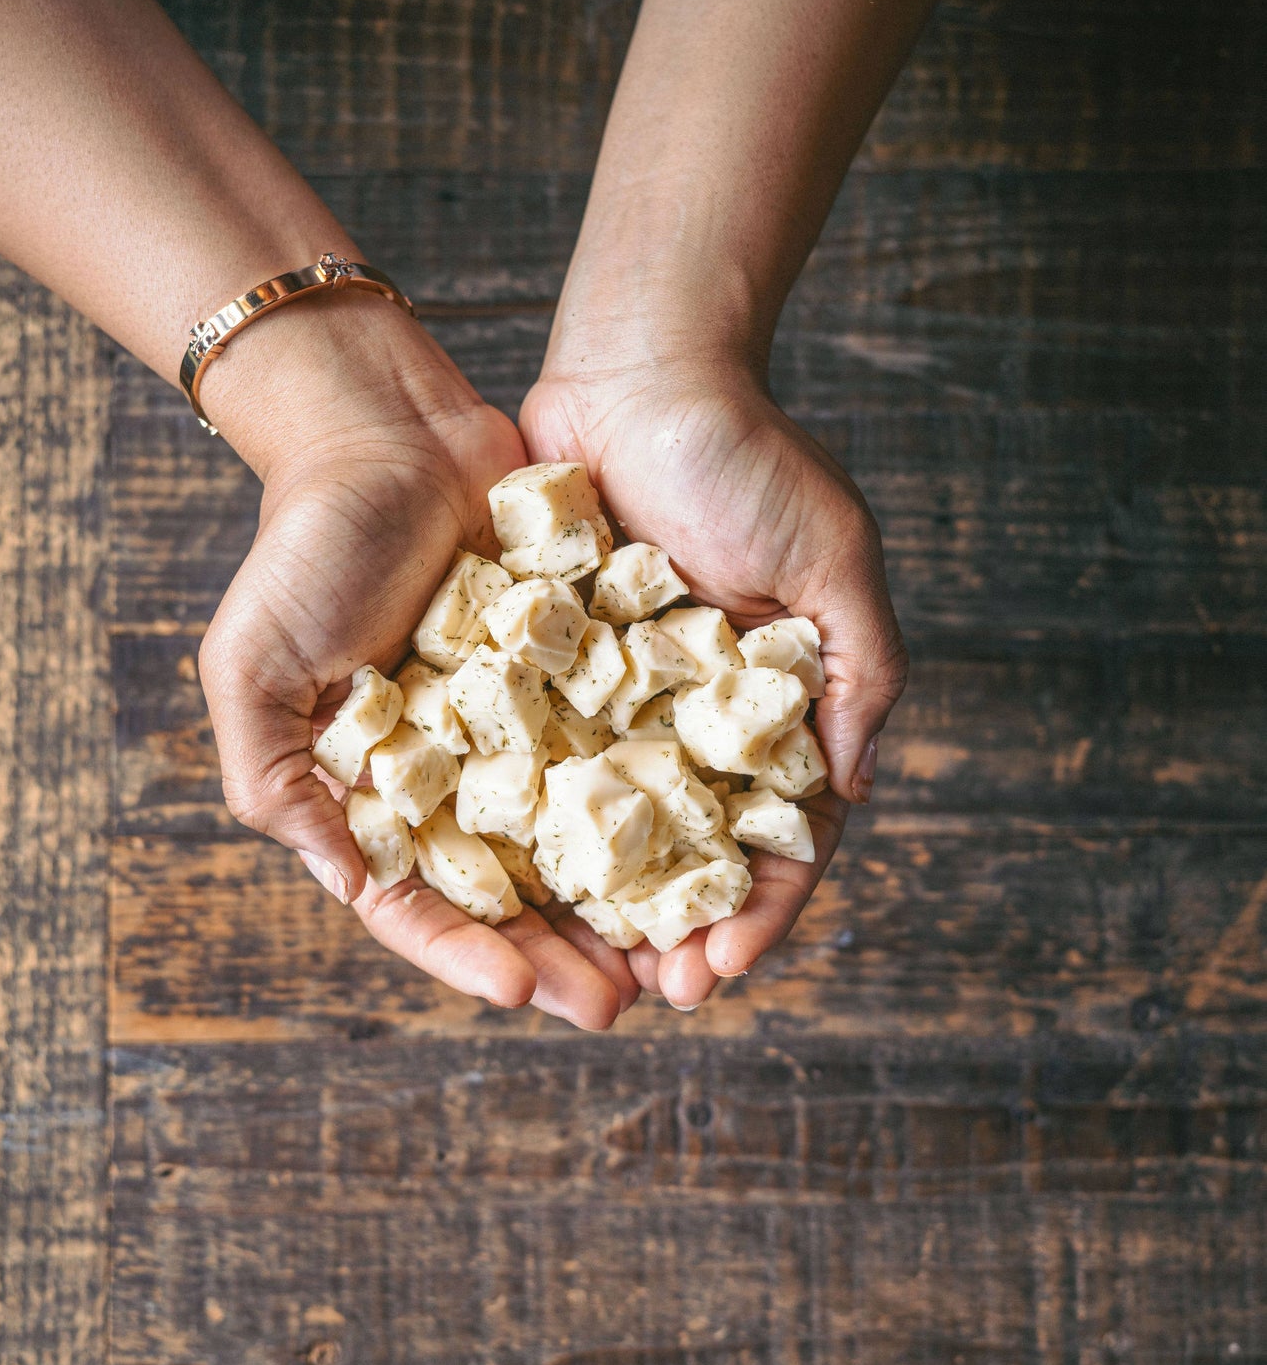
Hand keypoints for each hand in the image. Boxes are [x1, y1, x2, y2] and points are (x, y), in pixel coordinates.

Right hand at [197, 307, 638, 1029]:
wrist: (389, 435)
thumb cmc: (305, 550)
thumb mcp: (251, 669)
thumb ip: (277, 782)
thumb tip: (347, 886)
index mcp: (373, 793)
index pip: (419, 903)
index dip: (467, 955)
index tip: (522, 991)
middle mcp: (452, 777)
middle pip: (513, 892)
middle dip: (562, 955)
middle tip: (622, 1002)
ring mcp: (518, 732)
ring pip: (578, 841)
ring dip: (620, 903)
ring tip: (671, 956)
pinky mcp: (575, 679)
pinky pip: (619, 753)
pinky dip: (655, 804)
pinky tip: (697, 848)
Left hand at [520, 356, 907, 1009]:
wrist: (635, 371)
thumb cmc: (744, 456)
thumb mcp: (833, 556)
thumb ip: (857, 670)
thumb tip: (852, 791)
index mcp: (772, 706)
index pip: (778, 838)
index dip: (758, 911)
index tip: (720, 971)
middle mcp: (694, 716)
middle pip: (687, 853)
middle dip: (669, 928)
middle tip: (638, 993)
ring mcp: (618, 698)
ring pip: (608, 826)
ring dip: (596, 901)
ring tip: (571, 966)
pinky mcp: (546, 668)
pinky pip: (534, 760)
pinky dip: (528, 822)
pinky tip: (506, 879)